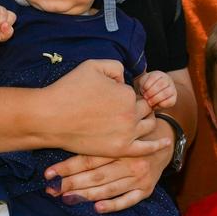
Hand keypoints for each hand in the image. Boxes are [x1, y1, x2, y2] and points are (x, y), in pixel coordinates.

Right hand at [42, 59, 168, 160]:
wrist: (50, 117)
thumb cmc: (69, 89)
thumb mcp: (93, 65)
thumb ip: (117, 67)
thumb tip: (125, 79)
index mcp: (127, 94)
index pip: (138, 93)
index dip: (127, 93)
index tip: (113, 96)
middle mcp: (131, 114)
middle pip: (145, 109)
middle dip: (137, 107)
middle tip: (118, 109)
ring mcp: (126, 134)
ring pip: (148, 126)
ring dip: (145, 122)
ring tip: (133, 120)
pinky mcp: (119, 150)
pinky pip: (145, 149)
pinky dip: (157, 146)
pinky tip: (165, 142)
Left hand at [44, 94, 171, 212]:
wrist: (165, 138)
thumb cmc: (132, 129)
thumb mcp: (117, 120)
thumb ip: (96, 126)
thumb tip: (62, 127)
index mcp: (120, 143)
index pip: (88, 158)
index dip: (66, 167)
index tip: (48, 173)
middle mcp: (130, 160)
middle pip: (96, 175)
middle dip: (71, 184)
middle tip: (51, 190)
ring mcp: (139, 176)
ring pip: (109, 188)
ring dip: (86, 196)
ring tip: (66, 199)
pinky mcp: (146, 189)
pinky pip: (128, 200)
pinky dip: (113, 204)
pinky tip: (97, 207)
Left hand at [137, 70, 177, 109]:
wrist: (154, 95)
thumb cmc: (148, 87)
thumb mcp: (143, 82)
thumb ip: (143, 83)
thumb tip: (145, 89)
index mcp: (159, 74)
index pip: (154, 77)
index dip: (148, 84)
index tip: (143, 89)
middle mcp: (168, 80)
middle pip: (161, 84)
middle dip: (151, 91)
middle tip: (145, 96)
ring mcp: (172, 89)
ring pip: (166, 93)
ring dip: (156, 98)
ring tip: (149, 102)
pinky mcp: (173, 99)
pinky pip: (170, 101)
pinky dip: (161, 104)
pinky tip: (155, 105)